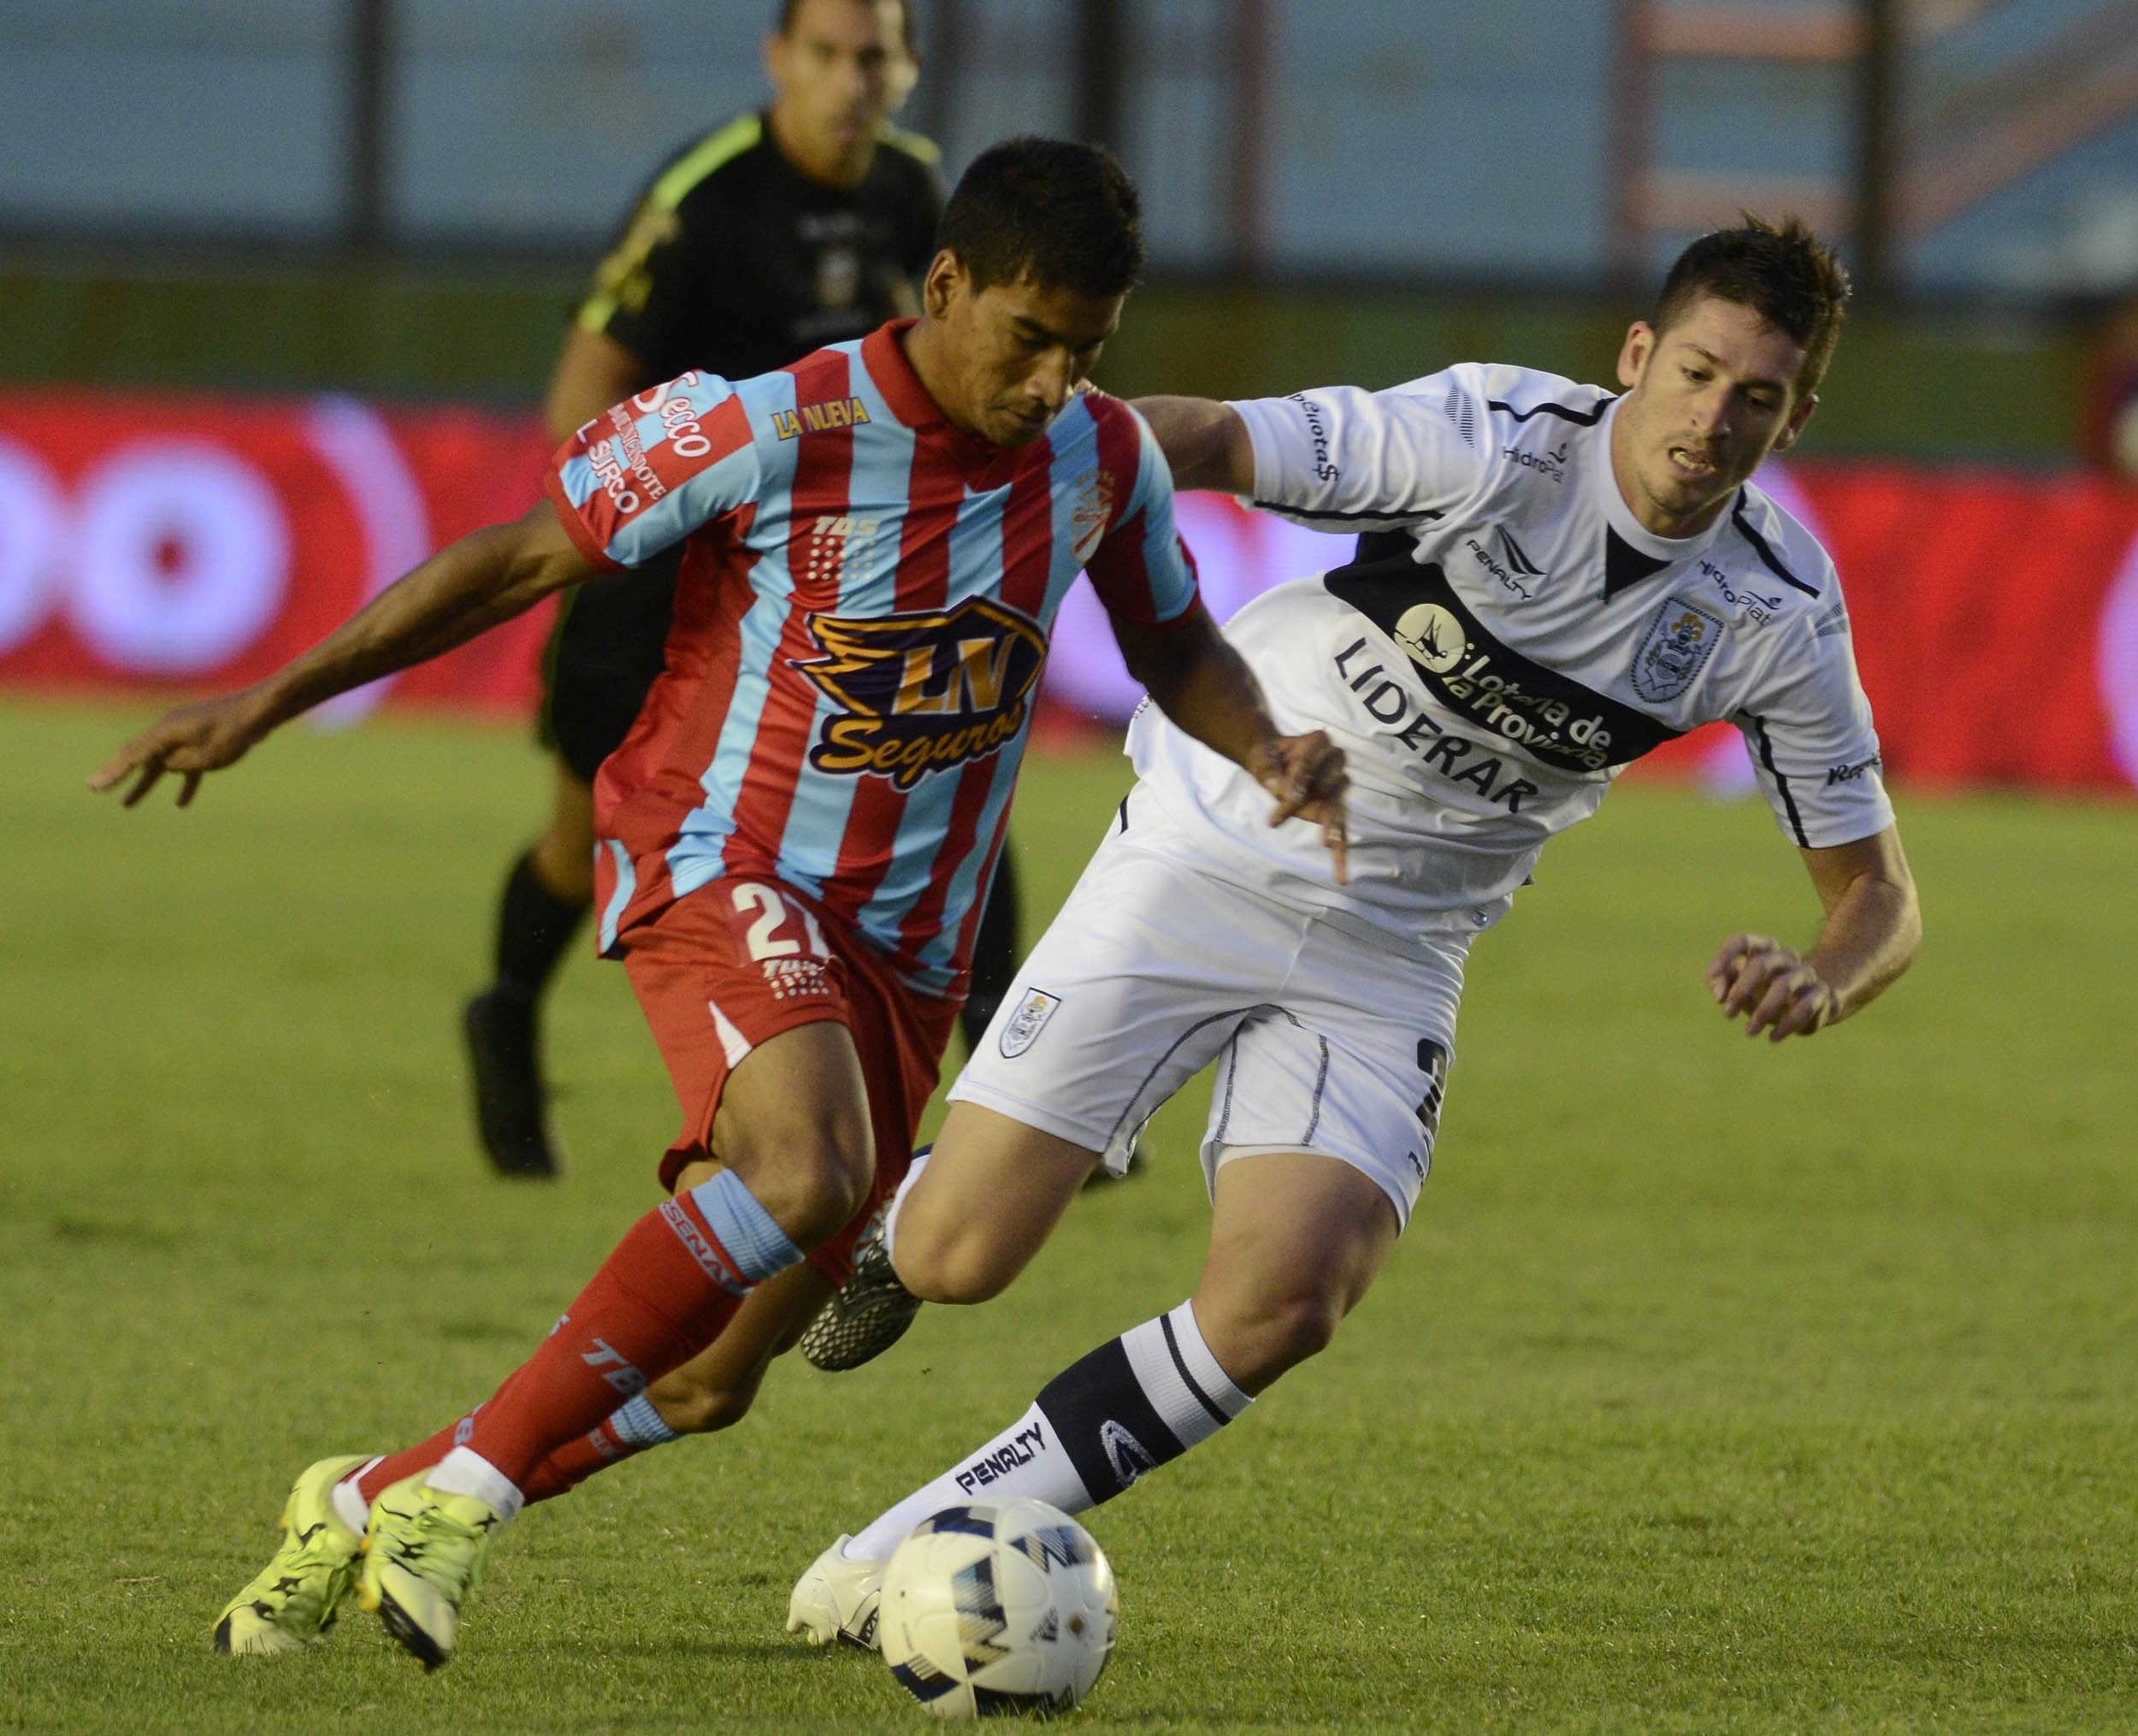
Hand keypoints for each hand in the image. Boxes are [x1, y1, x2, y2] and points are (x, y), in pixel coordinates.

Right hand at [87, 687, 276, 807]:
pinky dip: (183, 782)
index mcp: (165, 733)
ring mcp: (185, 735)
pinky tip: (181, 804)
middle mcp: (170, 731)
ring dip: (146, 784)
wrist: (259, 712)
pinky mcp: (201, 740)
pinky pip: (186, 764)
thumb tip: (166, 766)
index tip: (94, 787)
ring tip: (127, 805)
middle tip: (95, 789)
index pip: (132, 755)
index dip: (113, 773)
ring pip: (160, 764)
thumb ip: (180, 763)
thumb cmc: (233, 732)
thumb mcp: (204, 756)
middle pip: (139, 757)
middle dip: (118, 775)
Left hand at [1248, 731, 1348, 883]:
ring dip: (1332, 825)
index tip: (1283, 793)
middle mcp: (1334, 762)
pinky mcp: (1333, 808)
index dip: (1300, 775)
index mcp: (1318, 741)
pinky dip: (1341, 854)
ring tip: (1327, 842)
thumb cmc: (1269, 757)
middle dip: (1301, 802)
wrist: (1272, 761)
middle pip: (1325, 783)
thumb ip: (1270, 771)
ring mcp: (1337, 786)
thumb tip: (1278, 788)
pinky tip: (1341, 876)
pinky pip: (1341, 832)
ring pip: (1337, 806)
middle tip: (1275, 819)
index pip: (1311, 759)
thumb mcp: (1262, 759)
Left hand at [1707, 933, 1839, 1040]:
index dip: (1725, 955)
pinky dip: (1787, 1025)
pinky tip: (1772, 1037)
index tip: (1711, 975)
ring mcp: (1805, 974)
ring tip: (1749, 1032)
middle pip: (1762, 964)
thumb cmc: (1762, 992)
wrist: (1808, 1004)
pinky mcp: (1820, 994)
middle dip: (1741, 991)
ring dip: (1763, 1011)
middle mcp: (1785, 957)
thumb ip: (1719, 984)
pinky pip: (1805, 1007)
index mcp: (1763, 950)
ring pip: (1784, 986)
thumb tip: (1721, 996)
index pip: (1743, 941)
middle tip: (1728, 1015)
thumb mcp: (1736, 987)